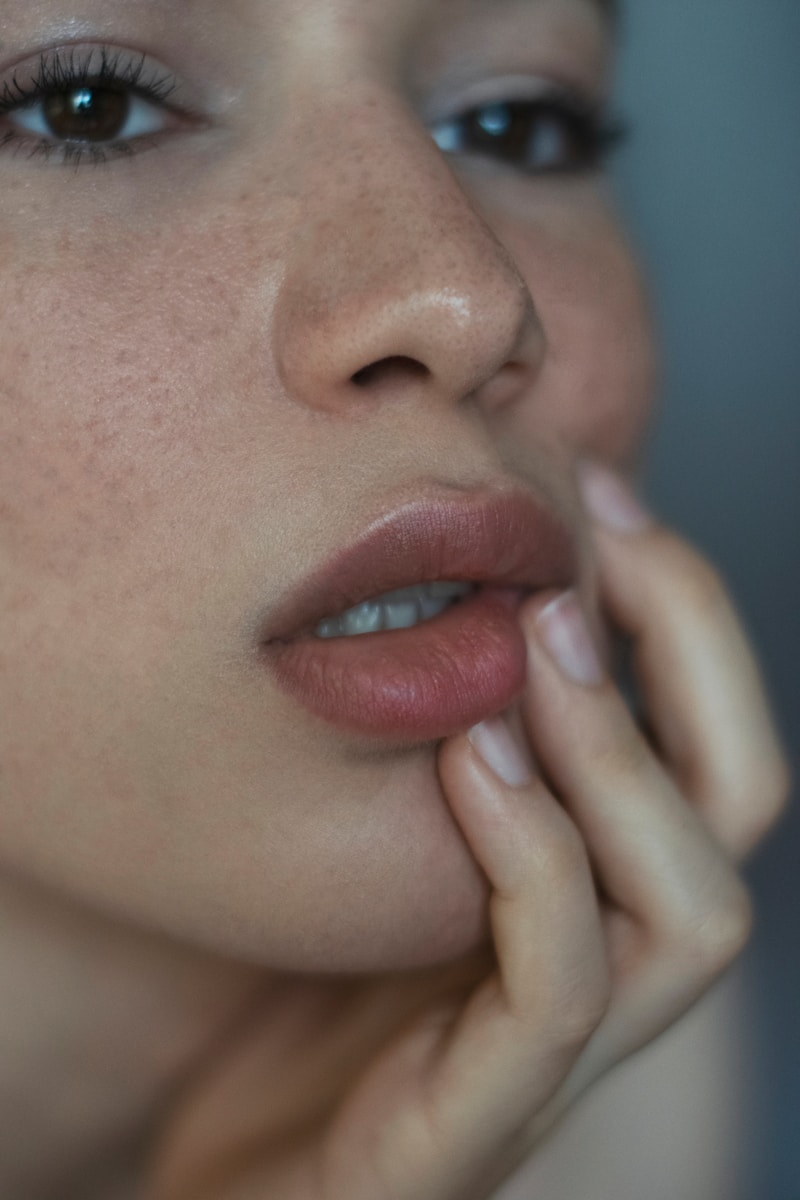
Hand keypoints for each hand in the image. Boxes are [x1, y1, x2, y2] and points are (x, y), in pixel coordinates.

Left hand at [149, 464, 788, 1199]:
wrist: (223, 1190)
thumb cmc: (291, 1001)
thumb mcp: (374, 844)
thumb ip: (434, 746)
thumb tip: (457, 590)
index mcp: (596, 900)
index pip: (713, 754)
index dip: (686, 615)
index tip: (606, 493)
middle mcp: (610, 974)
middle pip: (742, 809)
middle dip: (691, 649)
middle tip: (600, 532)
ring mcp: (555, 1065)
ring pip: (690, 907)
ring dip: (622, 747)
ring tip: (539, 633)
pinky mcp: (475, 1133)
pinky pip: (557, 996)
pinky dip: (536, 858)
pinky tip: (471, 756)